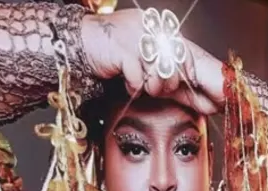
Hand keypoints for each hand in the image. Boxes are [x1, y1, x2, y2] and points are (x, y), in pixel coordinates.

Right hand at [80, 9, 224, 114]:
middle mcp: (148, 28)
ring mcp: (136, 37)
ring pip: (159, 72)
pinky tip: (126, 83)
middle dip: (169, 82)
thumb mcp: (139, 48)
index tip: (190, 81)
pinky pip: (139, 78)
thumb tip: (184, 76)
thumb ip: (160, 56)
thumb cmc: (110, 48)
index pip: (183, 48)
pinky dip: (134, 86)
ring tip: (142, 87)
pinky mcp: (122, 50)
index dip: (187, 67)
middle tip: (157, 88)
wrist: (77, 41)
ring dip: (152, 86)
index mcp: (154, 25)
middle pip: (174, 63)